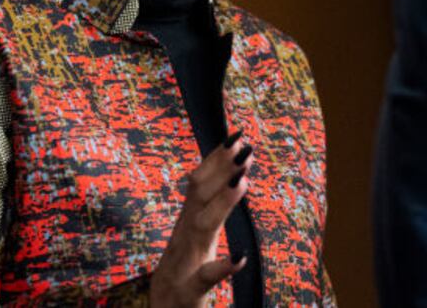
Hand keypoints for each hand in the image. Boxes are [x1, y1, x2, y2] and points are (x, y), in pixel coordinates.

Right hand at [149, 132, 253, 307]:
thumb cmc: (182, 273)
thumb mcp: (195, 236)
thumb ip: (211, 207)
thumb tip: (234, 174)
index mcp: (187, 223)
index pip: (200, 183)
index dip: (217, 159)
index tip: (237, 134)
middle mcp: (184, 236)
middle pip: (198, 196)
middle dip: (220, 169)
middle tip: (243, 146)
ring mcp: (185, 262)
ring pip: (202, 227)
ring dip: (222, 203)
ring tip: (242, 181)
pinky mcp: (189, 292)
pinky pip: (205, 278)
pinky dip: (222, 266)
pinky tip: (240, 256)